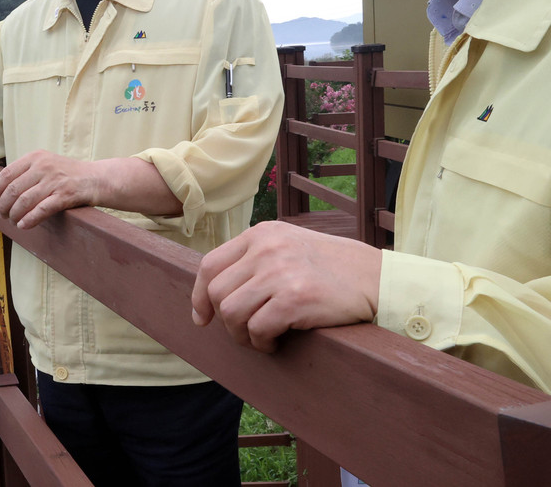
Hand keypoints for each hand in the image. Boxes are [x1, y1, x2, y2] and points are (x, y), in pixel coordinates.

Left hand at [0, 150, 98, 229]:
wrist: (96, 178)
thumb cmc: (66, 174)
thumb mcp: (45, 163)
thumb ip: (25, 172)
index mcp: (35, 157)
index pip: (6, 174)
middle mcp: (43, 167)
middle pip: (13, 190)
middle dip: (3, 206)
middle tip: (2, 215)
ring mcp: (54, 181)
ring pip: (24, 201)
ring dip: (15, 215)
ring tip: (13, 221)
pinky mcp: (65, 195)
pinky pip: (42, 209)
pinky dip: (30, 219)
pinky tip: (24, 226)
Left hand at [191, 220, 381, 351]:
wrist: (377, 278)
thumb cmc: (331, 268)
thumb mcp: (288, 246)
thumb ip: (254, 259)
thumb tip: (213, 292)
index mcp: (260, 234)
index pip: (209, 265)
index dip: (200, 295)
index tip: (202, 316)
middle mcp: (265, 248)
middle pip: (217, 292)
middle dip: (224, 321)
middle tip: (244, 332)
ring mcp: (279, 272)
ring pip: (231, 313)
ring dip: (242, 335)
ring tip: (261, 338)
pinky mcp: (295, 298)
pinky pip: (257, 329)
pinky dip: (262, 343)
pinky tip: (276, 343)